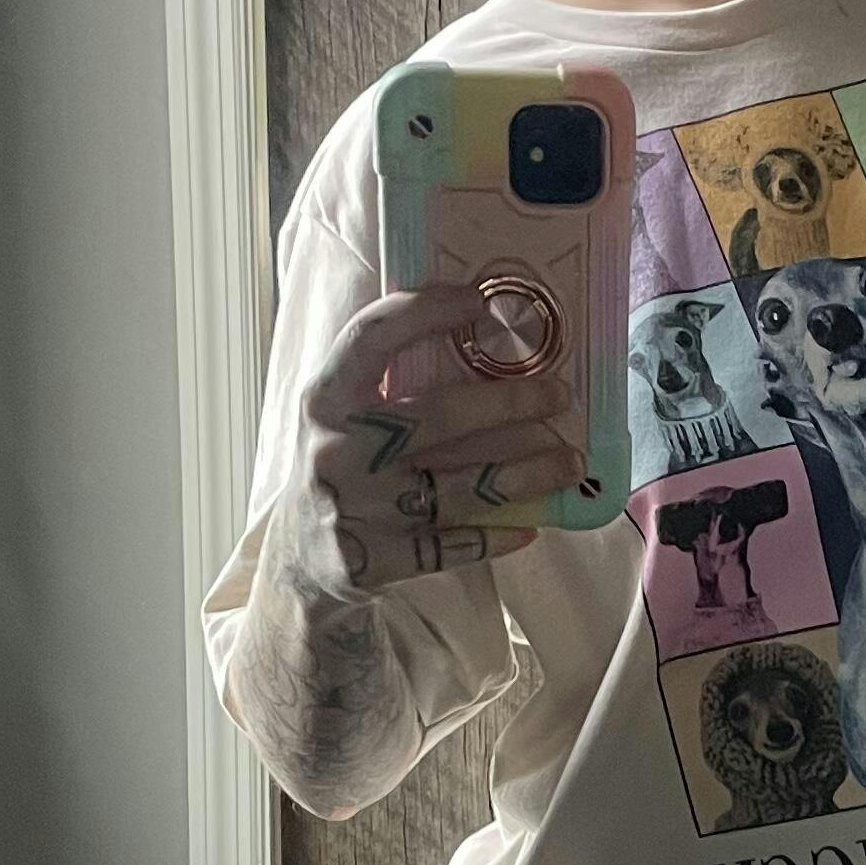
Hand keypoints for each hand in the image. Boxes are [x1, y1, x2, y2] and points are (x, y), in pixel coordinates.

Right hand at [292, 284, 584, 592]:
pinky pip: (452, 546)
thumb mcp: (337, 418)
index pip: (372, 339)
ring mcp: (357, 509)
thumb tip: (472, 338)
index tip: (478, 302)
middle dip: (510, 401)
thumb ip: (383, 382)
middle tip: (559, 394)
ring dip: (527, 474)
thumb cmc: (335, 471)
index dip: (425, 312)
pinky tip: (532, 523)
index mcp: (324, 401)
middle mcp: (338, 450)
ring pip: (459, 488)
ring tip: (571, 463)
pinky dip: (496, 534)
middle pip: (438, 415)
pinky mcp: (375, 560)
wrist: (294, 562)